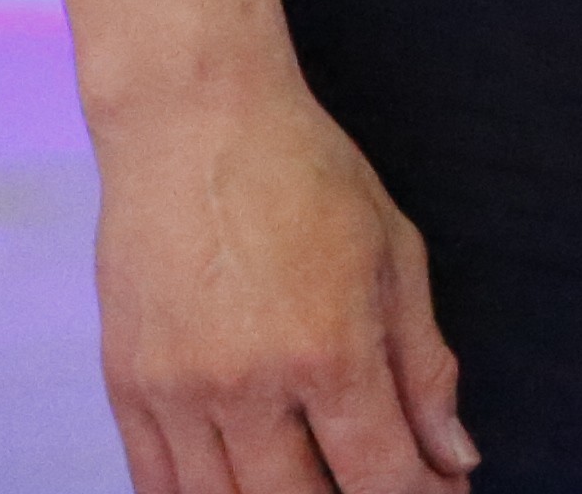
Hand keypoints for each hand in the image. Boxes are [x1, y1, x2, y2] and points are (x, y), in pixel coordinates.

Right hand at [90, 78, 474, 493]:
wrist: (193, 124)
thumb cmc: (305, 175)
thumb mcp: (396, 257)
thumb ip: (424, 369)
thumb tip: (455, 457)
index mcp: (330, 350)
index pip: (380, 474)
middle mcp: (247, 385)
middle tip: (379, 491)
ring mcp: (177, 393)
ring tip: (314, 486)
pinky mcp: (126, 389)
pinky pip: (157, 485)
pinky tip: (241, 488)